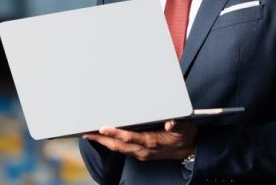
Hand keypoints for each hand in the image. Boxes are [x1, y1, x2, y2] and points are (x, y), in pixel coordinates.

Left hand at [82, 120, 196, 160]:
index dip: (116, 133)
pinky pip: (122, 150)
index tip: (104, 128)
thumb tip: (170, 121)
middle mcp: (144, 150)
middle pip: (118, 145)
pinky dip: (111, 144)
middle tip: (86, 132)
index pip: (131, 138)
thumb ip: (178, 124)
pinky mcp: (140, 154)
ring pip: (118, 148)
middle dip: (101, 139)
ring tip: (89, 135)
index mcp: (153, 142)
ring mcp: (141, 153)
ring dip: (103, 142)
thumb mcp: (186, 128)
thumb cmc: (185, 137)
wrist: (188, 151)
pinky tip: (104, 139)